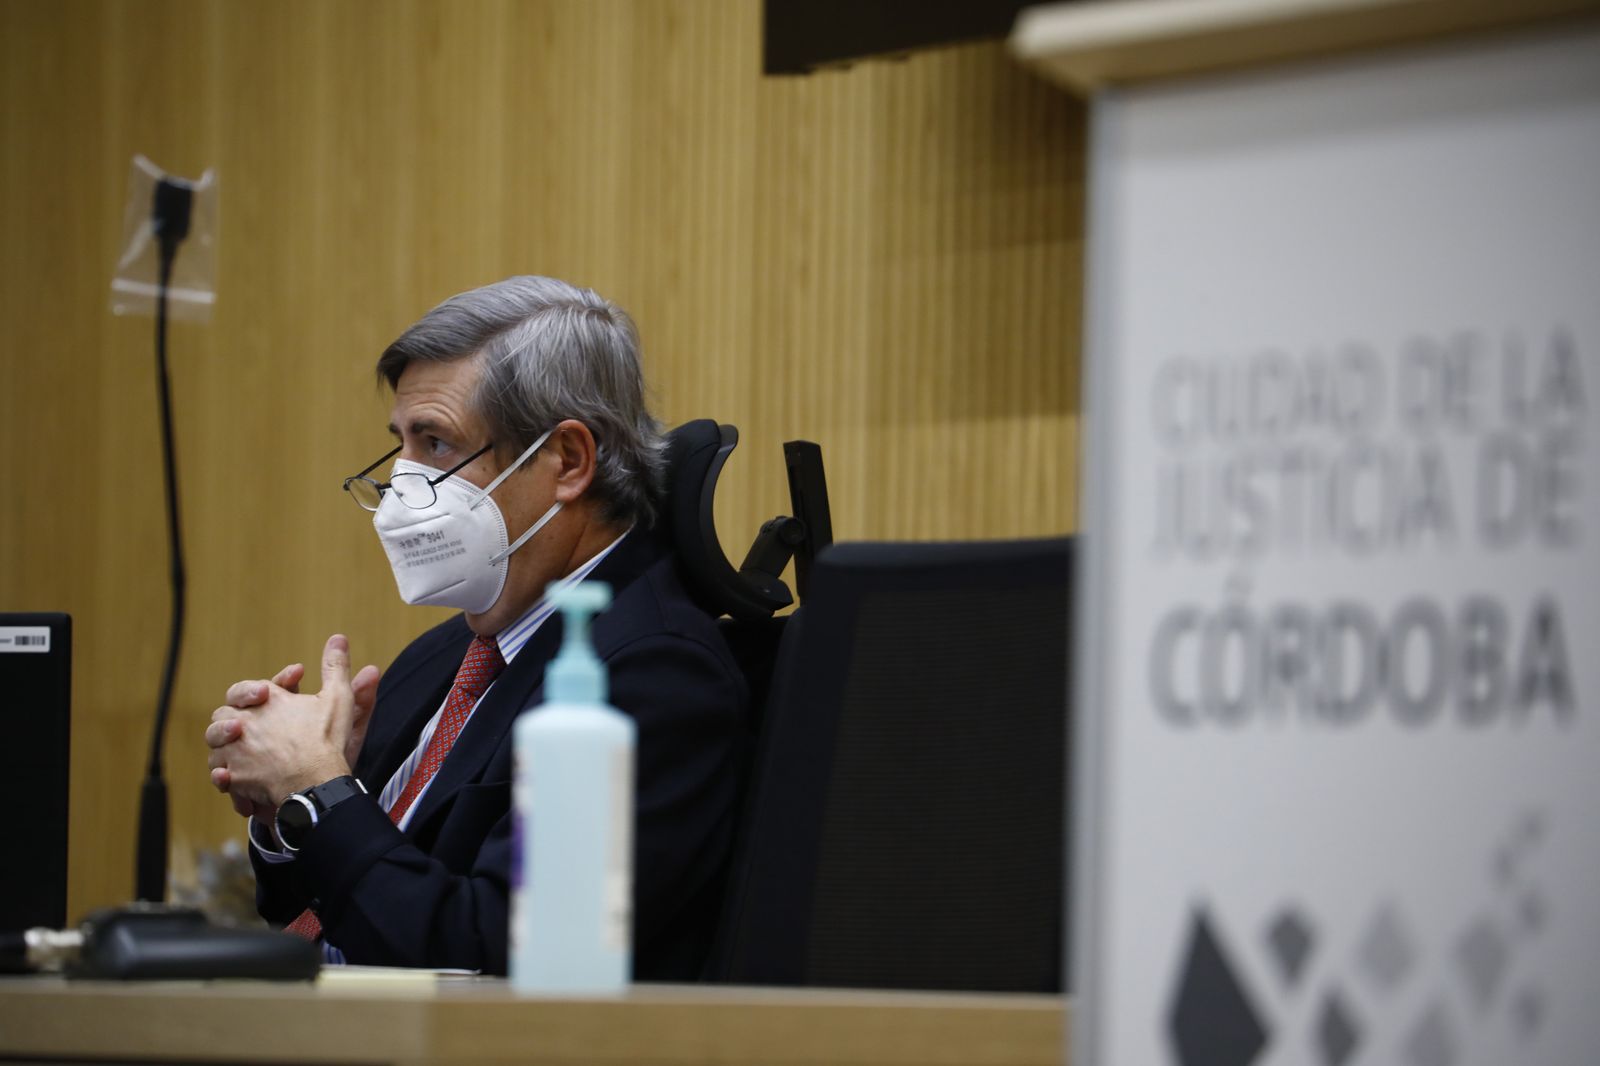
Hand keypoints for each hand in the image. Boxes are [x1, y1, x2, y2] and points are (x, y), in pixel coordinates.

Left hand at [207, 635, 380, 817]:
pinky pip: (218, 773)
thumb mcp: (338, 696)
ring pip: (215, 745)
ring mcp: (235, 749)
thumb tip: (338, 638)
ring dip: (225, 748)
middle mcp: (245, 721)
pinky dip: (224, 775)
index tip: (265, 699)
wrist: (316, 780)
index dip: (250, 694)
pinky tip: (235, 777)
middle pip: (222, 715)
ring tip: (241, 753)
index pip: (243, 690)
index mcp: (267, 700)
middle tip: (244, 728)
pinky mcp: (234, 775)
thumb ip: (335, 666)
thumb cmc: (326, 739)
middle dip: (231, 721)